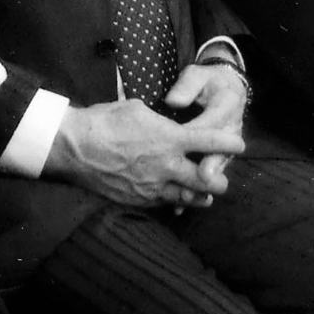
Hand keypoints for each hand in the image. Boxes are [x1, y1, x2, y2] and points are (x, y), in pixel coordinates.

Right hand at [44, 98, 245, 208]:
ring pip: (189, 198)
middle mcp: (167, 166)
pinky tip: (175, 199)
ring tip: (207, 194)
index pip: (210, 141)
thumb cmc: (103, 121)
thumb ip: (159, 121)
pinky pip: (165, 204)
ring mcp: (153, 187)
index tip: (239, 144)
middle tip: (220, 176)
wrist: (73, 147)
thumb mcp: (136, 108)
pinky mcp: (139, 200)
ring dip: (200, 195)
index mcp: (169, 138)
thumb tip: (166, 124)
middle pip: (208, 180)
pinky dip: (174, 201)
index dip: (229, 143)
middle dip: (218, 178)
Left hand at [164, 62, 247, 188]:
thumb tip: (173, 101)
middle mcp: (230, 131)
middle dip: (210, 165)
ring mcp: (224, 149)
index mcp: (226, 107)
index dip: (197, 133)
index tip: (181, 140)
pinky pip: (207, 176)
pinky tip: (178, 206)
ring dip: (200, 185)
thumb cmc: (207, 82)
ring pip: (213, 169)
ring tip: (187, 198)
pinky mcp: (216, 158)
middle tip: (202, 177)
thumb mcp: (197, 75)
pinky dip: (193, 191)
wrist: (227, 90)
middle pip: (219, 152)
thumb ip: (187, 87)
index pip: (210, 122)